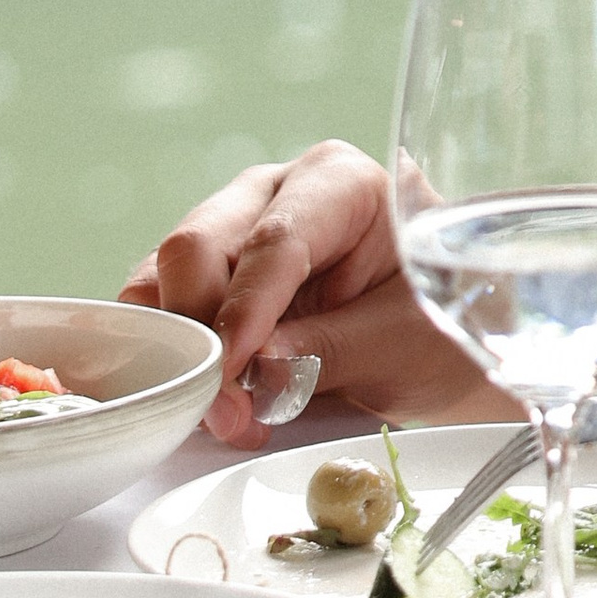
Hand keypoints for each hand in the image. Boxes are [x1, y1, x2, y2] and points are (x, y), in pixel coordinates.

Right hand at [120, 142, 506, 448]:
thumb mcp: (403, 340)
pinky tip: (196, 401)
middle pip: (197, 246)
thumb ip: (332, 347)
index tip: (234, 370)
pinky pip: (155, 307)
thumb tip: (255, 365)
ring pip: (162, 276)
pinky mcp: (204, 279)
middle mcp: (273, 192)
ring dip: (176, 351)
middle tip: (226, 412)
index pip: (275, 239)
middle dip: (202, 333)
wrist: (441, 349)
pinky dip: (162, 354)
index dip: (247, 308)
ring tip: (221, 415)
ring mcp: (230, 231)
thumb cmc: (436, 326)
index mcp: (338, 182)